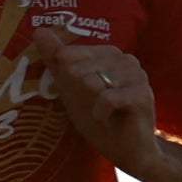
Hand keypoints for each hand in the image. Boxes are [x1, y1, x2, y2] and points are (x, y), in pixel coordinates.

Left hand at [27, 15, 163, 167]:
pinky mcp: (143, 94)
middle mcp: (126, 59)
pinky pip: (106, 99)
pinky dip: (100, 115)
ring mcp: (137, 75)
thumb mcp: (71, 89)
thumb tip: (38, 30)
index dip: (66, 81)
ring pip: (92, 83)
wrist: (128, 150)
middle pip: (78, 70)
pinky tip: (107, 121)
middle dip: (78, 95)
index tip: (80, 95)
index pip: (68, 55)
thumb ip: (56, 59)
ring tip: (103, 114)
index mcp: (109, 53)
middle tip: (93, 107)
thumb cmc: (100, 118)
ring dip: (90, 106)